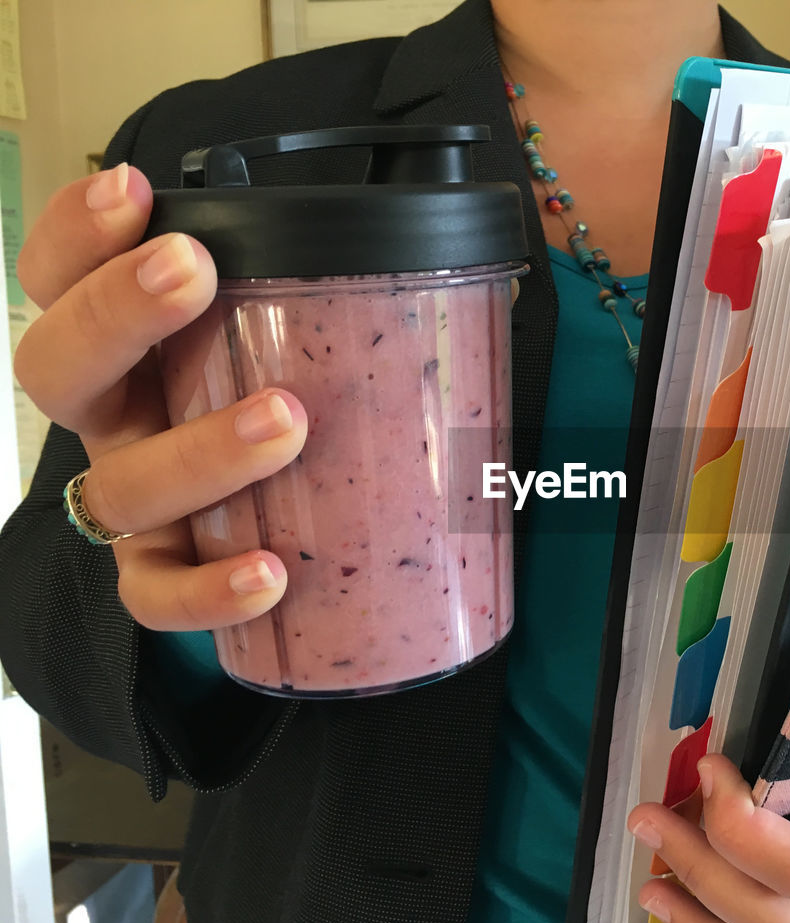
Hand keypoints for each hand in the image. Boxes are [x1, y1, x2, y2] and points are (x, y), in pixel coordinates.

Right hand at [14, 164, 306, 629]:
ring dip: (198, 451)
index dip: (76, 231)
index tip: (134, 188)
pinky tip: (269, 572)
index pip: (63, 279)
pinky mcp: (160, 575)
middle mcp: (114, 419)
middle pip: (58, 367)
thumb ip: (335, 296)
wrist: (278, 522)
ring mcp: (133, 501)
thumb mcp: (295, 340)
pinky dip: (207, 590)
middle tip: (189, 270)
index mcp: (130, 347)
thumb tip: (460, 253)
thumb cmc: (291, 399)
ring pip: (122, 487)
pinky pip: (158, 595)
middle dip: (115, 312)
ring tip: (286, 420)